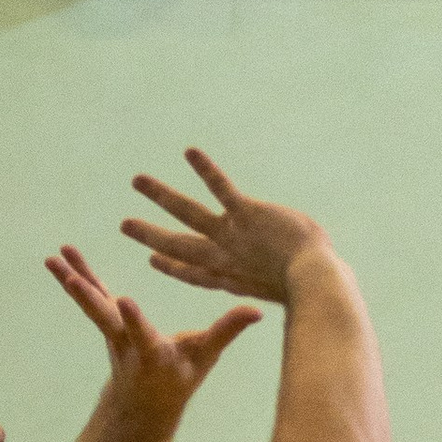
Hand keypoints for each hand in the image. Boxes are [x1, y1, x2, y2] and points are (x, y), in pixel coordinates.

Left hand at [46, 246, 258, 413]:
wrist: (144, 402)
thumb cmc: (180, 378)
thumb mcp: (206, 357)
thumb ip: (228, 331)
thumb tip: (258, 310)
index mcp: (152, 352)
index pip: (142, 335)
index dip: (134, 319)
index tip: (123, 300)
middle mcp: (126, 343)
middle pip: (104, 319)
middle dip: (88, 299)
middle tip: (71, 279)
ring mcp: (111, 332)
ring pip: (90, 303)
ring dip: (72, 280)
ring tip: (54, 257)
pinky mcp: (105, 321)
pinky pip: (89, 295)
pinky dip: (75, 275)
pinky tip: (60, 257)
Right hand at [121, 152, 330, 306]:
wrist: (316, 283)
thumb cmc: (313, 289)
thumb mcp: (291, 290)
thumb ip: (287, 283)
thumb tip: (297, 282)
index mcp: (232, 279)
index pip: (194, 273)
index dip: (172, 266)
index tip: (153, 259)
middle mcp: (223, 258)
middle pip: (178, 245)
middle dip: (149, 235)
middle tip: (125, 225)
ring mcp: (231, 235)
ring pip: (187, 212)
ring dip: (161, 195)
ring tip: (137, 180)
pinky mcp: (246, 214)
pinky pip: (220, 188)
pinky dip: (204, 169)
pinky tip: (189, 152)